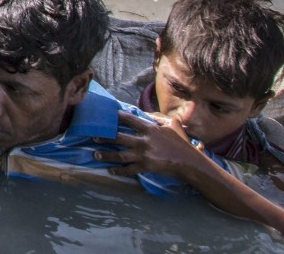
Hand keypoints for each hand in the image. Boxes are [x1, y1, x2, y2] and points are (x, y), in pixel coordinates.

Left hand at [99, 111, 214, 180]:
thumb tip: (145, 113)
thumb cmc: (181, 142)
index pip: (129, 119)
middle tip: (94, 137)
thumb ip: (158, 117)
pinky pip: (129, 169)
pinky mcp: (145, 167)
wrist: (189, 162)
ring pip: (120, 154)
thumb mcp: (172, 124)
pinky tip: (111, 170)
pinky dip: (119, 170)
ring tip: (96, 154)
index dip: (117, 116)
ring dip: (106, 154)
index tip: (106, 115)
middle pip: (119, 137)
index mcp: (150, 129)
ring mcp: (143, 155)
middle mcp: (143, 141)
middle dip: (105, 137)